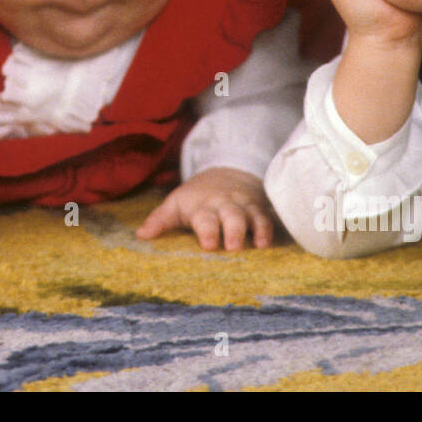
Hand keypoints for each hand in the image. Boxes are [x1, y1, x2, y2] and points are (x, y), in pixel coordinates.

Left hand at [136, 167, 275, 250]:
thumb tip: (141, 235)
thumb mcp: (175, 204)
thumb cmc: (196, 198)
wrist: (227, 173)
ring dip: (259, 229)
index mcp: (203, 206)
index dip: (207, 230)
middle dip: (234, 231)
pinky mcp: (262, 209)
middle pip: (232, 216)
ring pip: (255, 216)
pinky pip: (272, 216)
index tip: (208, 244)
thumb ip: (159, 220)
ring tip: (262, 245)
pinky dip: (276, 226)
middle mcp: (226, 205)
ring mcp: (246, 206)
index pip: (204, 218)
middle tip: (234, 248)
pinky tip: (281, 238)